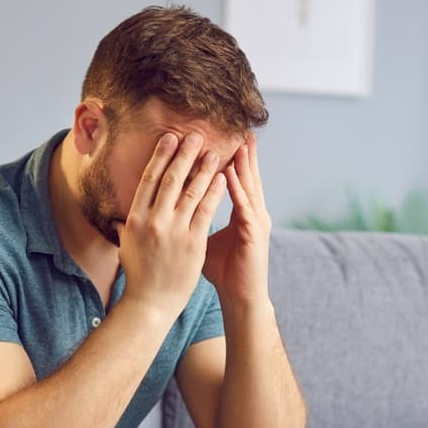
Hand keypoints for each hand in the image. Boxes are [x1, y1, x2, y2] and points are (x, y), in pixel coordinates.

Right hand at [115, 132, 227, 320]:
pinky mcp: (193, 242)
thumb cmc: (139, 275)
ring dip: (203, 168)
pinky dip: (215, 191)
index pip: (149, 179)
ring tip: (213, 152)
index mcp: (135, 218)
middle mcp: (153, 221)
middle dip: (184, 154)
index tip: (170, 138)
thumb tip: (119, 216)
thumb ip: (126, 227)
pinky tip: (222, 178)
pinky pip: (206, 210)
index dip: (161, 156)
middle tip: (195, 135)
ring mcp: (174, 231)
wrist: (151, 303)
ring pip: (191, 191)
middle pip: (171, 179)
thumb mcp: (127, 246)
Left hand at [203, 134, 271, 307]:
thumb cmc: (223, 272)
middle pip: (248, 178)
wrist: (241, 297)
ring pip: (250, 188)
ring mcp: (256, 223)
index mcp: (242, 214)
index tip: (225, 140)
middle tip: (241, 131)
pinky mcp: (255, 235)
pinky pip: (246, 207)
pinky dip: (239, 190)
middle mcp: (252, 214)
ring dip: (244, 165)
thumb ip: (193, 222)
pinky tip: (232, 175)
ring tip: (240, 143)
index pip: (237, 181)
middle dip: (245, 154)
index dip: (233, 161)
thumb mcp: (204, 241)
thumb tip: (172, 213)